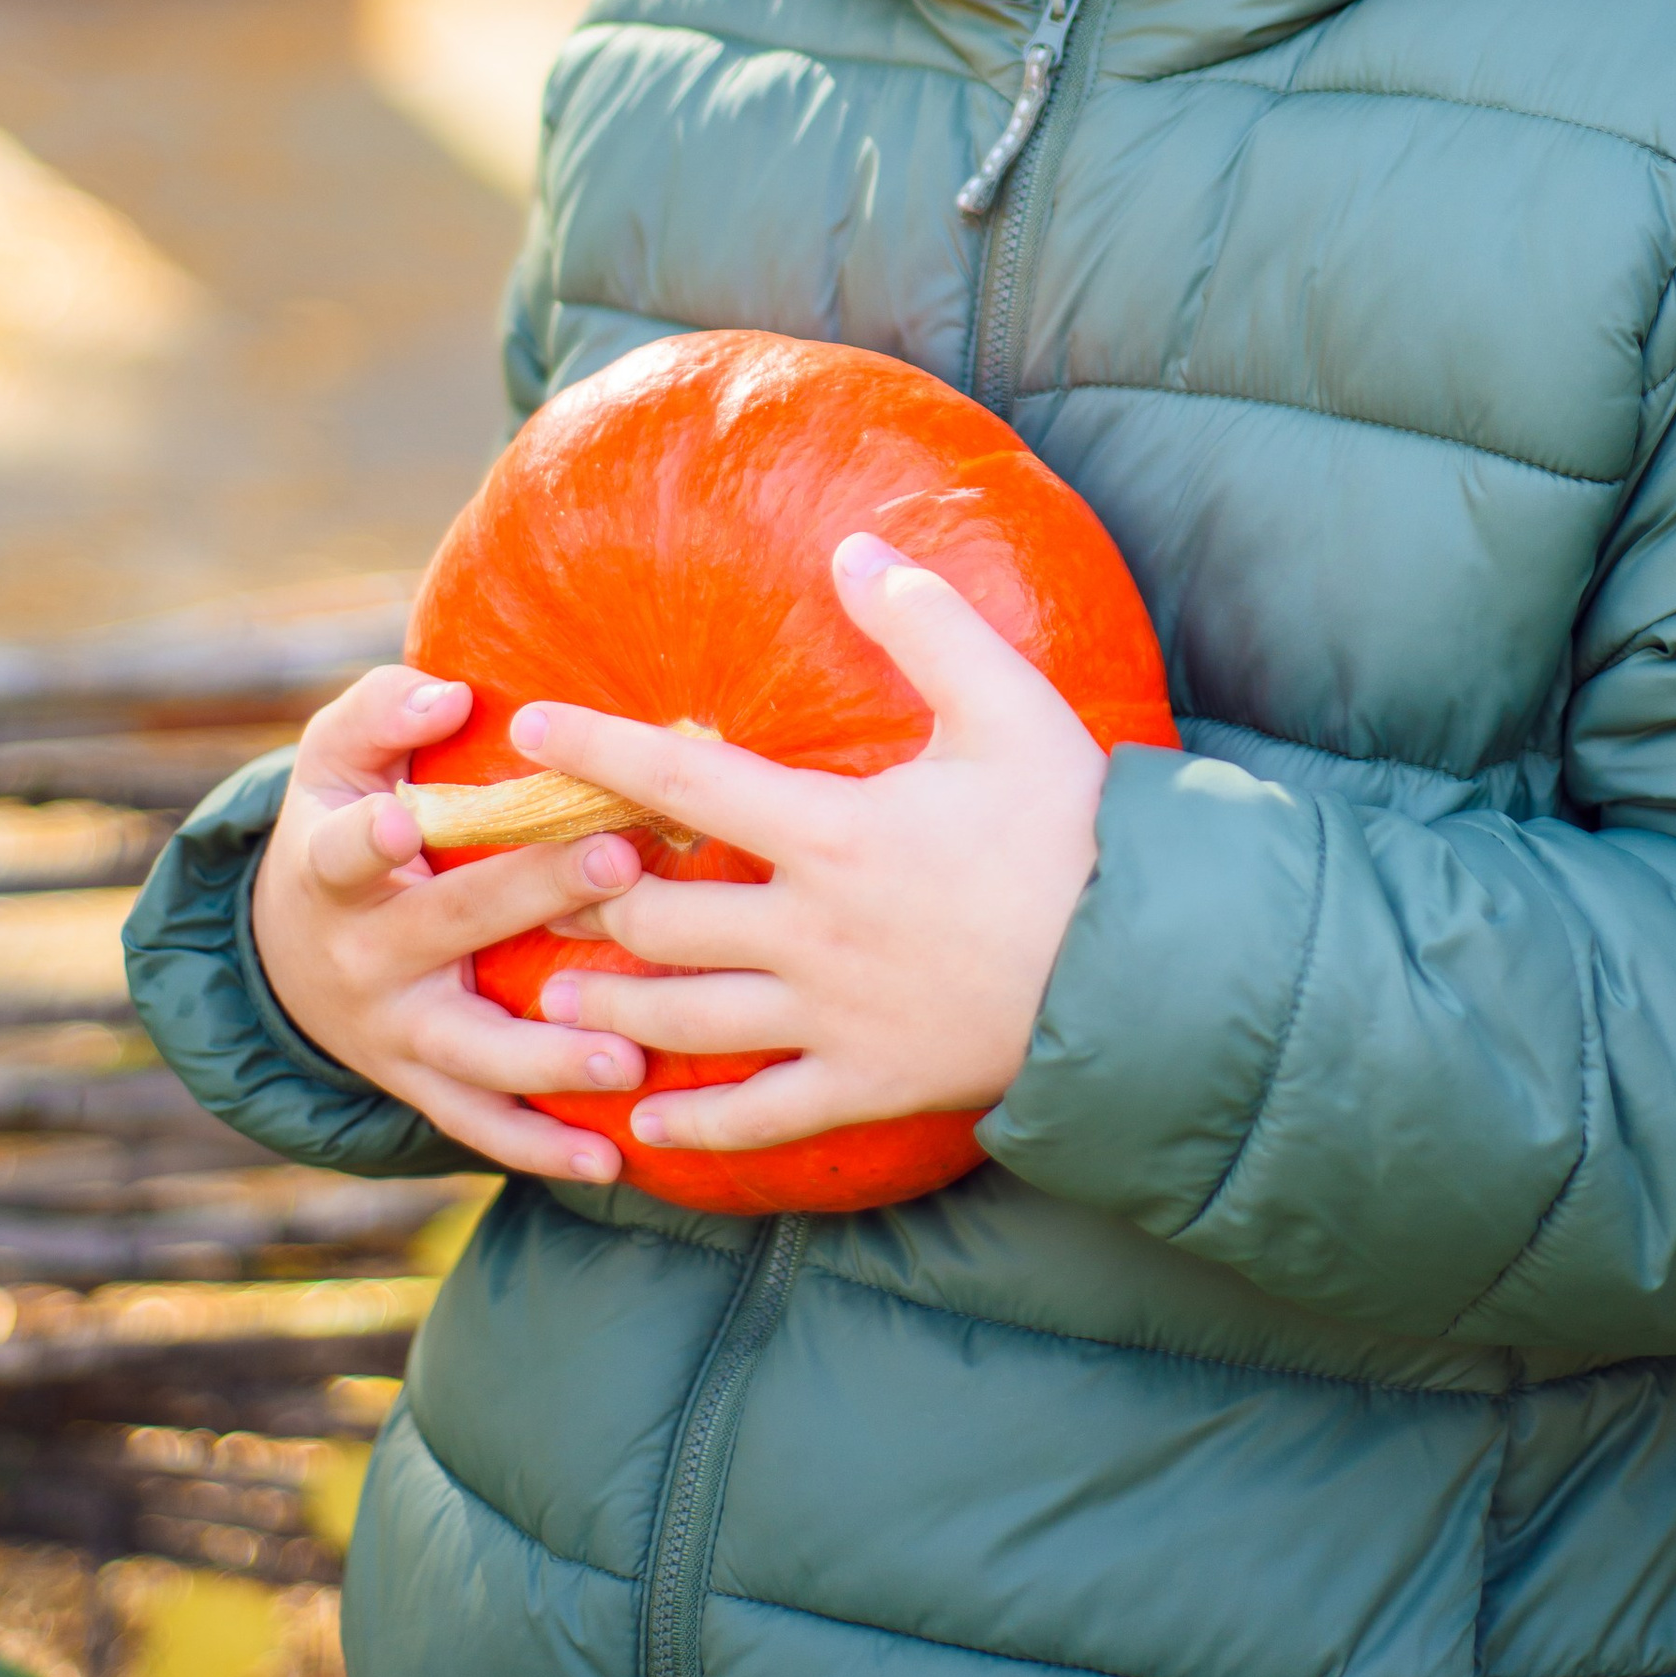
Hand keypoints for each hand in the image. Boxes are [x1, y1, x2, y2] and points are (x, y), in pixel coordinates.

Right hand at [248, 663, 649, 1183]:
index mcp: (333, 871)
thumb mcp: (334, 760)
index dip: (370, 835)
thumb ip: (381, 714)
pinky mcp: (424, 1086)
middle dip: (532, 896)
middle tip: (616, 865)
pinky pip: (483, 1125)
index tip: (406, 814)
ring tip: (627, 1059)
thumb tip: (447, 694)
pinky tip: (612, 1159)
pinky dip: (542, 1148)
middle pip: (448, 928)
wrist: (288, 954)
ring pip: (473, 1052)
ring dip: (551, 1057)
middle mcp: (365, 958)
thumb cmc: (342, 820)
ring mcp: (394, 1034)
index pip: (343, 850)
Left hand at [519, 533, 1110, 1160]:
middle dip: (586, 900)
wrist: (1145, 968)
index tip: (529, 731)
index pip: (682, 781)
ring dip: (611, 1006)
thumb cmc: (1078, 829)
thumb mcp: (1010, 707)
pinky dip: (693, 1127)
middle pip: (658, 918)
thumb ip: (926, 625)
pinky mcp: (866, 1084)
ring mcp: (833, 1016)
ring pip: (686, 1019)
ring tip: (561, 995)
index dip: (596, 750)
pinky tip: (645, 1124)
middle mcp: (811, 929)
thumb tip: (854, 550)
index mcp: (833, 832)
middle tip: (539, 888)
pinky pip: (759, 1117)